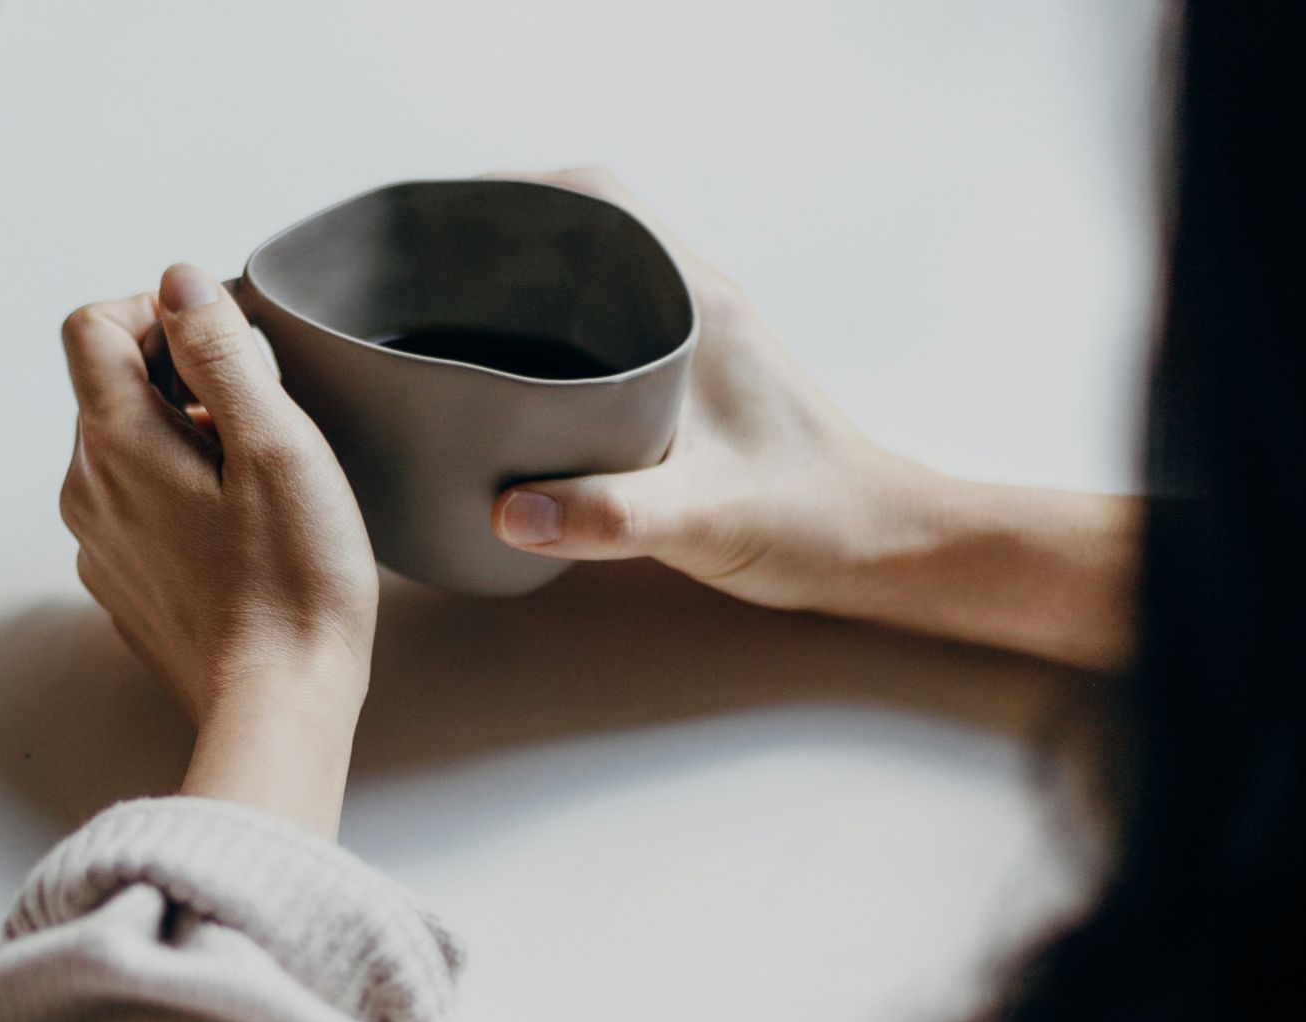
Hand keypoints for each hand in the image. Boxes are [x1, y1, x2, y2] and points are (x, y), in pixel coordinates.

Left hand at [59, 264, 377, 835]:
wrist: (279, 704)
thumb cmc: (292, 581)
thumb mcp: (275, 444)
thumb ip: (222, 352)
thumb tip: (182, 282)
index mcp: (116, 443)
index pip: (91, 327)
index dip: (154, 311)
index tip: (219, 337)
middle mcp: (87, 489)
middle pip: (109, 386)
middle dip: (181, 376)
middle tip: (260, 415)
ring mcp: (100, 542)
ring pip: (126, 448)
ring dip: (184, 436)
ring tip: (258, 477)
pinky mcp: (124, 584)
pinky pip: (137, 505)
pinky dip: (180, 491)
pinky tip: (241, 530)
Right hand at [487, 167, 906, 611]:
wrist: (881, 546)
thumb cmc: (811, 520)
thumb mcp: (705, 519)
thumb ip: (609, 515)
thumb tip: (506, 510)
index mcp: (698, 304)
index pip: (600, 199)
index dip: (518, 191)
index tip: (447, 218)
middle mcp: (696, 304)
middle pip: (584, 229)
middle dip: (501, 239)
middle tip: (423, 278)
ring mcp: (695, 339)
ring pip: (595, 280)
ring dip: (525, 288)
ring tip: (447, 323)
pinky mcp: (692, 379)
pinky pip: (608, 329)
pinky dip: (553, 337)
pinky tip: (510, 387)